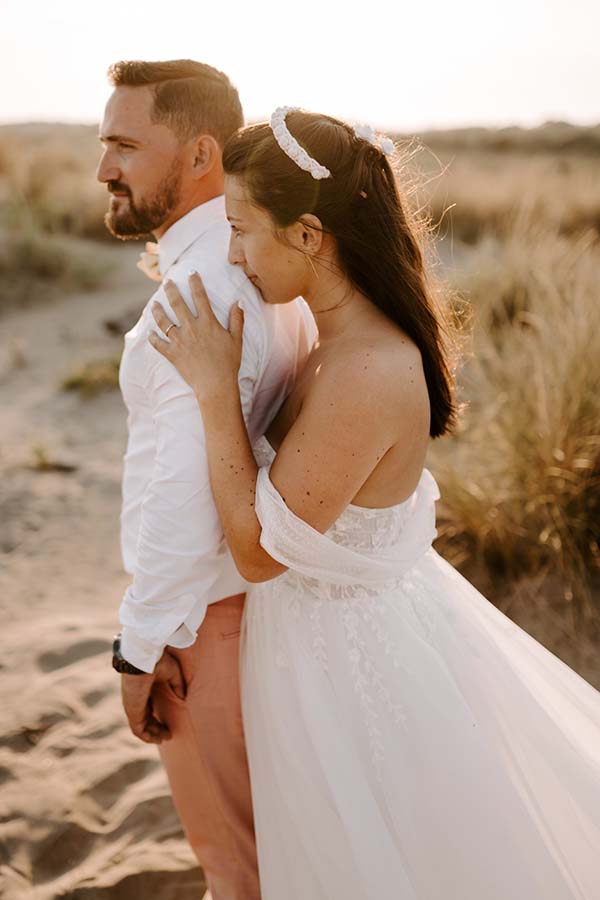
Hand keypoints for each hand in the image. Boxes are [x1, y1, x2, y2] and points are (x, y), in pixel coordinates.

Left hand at [120, 651, 186, 743]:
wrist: (145, 658)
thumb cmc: (158, 660)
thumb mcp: (172, 673)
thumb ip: (177, 685)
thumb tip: (183, 698)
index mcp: (144, 689)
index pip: (148, 707)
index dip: (157, 716)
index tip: (169, 723)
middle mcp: (137, 699)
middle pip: (145, 719)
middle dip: (156, 728)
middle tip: (169, 734)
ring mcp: (133, 706)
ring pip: (141, 727)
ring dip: (153, 735)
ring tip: (166, 738)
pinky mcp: (132, 711)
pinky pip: (138, 730)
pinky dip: (147, 737)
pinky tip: (158, 739)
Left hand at [149, 272, 243, 403]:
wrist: (216, 384)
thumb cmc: (228, 363)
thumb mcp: (236, 340)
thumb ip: (236, 319)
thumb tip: (237, 302)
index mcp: (207, 322)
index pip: (200, 296)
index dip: (195, 282)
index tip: (191, 273)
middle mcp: (191, 328)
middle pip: (177, 303)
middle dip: (171, 290)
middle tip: (167, 282)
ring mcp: (179, 341)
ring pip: (163, 321)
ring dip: (157, 311)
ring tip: (154, 304)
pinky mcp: (172, 354)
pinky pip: (158, 344)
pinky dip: (152, 338)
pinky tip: (149, 333)